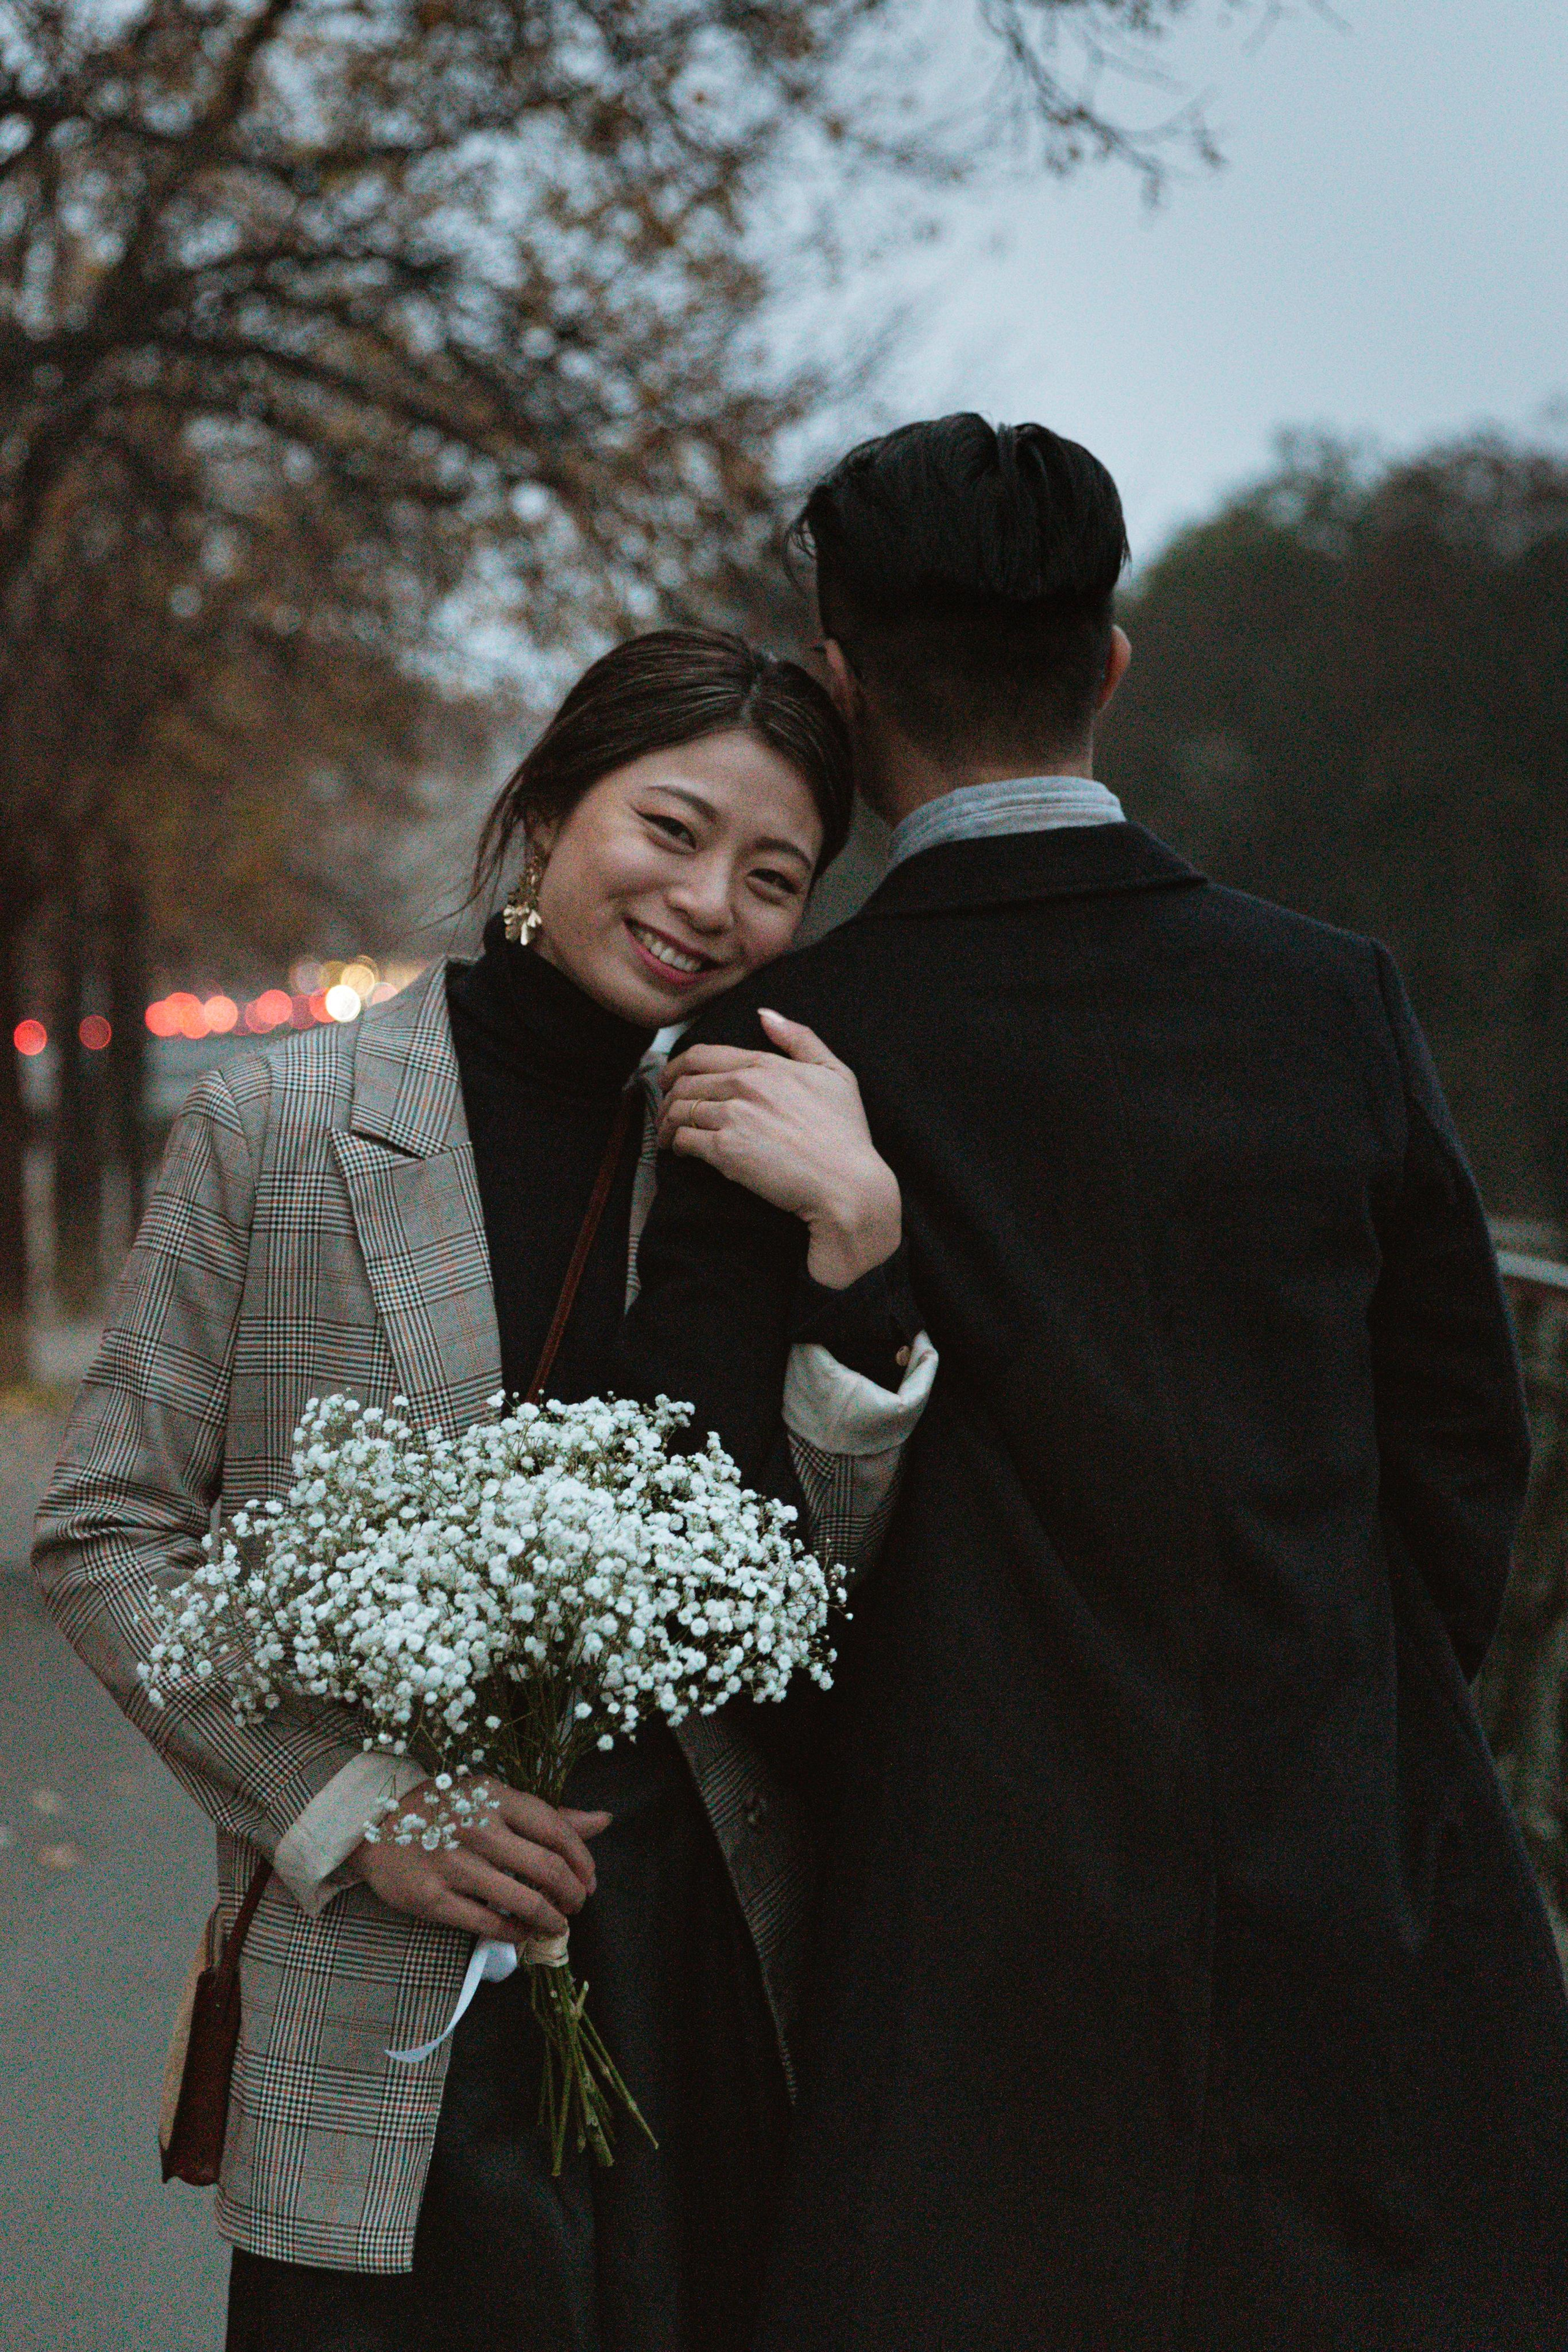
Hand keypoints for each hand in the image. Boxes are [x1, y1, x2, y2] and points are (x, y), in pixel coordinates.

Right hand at [346, 1778, 610, 1945]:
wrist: (374, 1824)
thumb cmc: (445, 1811)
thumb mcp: (493, 1799)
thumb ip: (547, 1814)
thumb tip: (604, 1820)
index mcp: (495, 1797)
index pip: (557, 1830)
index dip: (582, 1861)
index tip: (590, 1880)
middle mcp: (477, 1828)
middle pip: (547, 1869)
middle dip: (572, 1895)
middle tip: (575, 1905)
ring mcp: (454, 1863)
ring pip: (522, 1900)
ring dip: (549, 1920)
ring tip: (556, 1925)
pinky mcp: (432, 1898)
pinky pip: (487, 1922)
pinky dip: (514, 1932)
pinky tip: (522, 1933)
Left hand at [658, 1008, 901, 1287]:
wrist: (846, 1184)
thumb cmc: (845, 1134)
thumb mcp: (835, 1073)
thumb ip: (799, 1038)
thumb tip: (765, 1015)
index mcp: (766, 1064)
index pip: (703, 1055)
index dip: (678, 1066)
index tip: (670, 1078)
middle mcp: (744, 1085)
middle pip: (684, 1082)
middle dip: (667, 1095)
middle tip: (665, 1109)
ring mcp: (733, 1117)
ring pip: (679, 1110)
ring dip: (666, 1123)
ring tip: (667, 1135)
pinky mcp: (726, 1151)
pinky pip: (685, 1139)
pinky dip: (677, 1144)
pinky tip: (681, 1151)